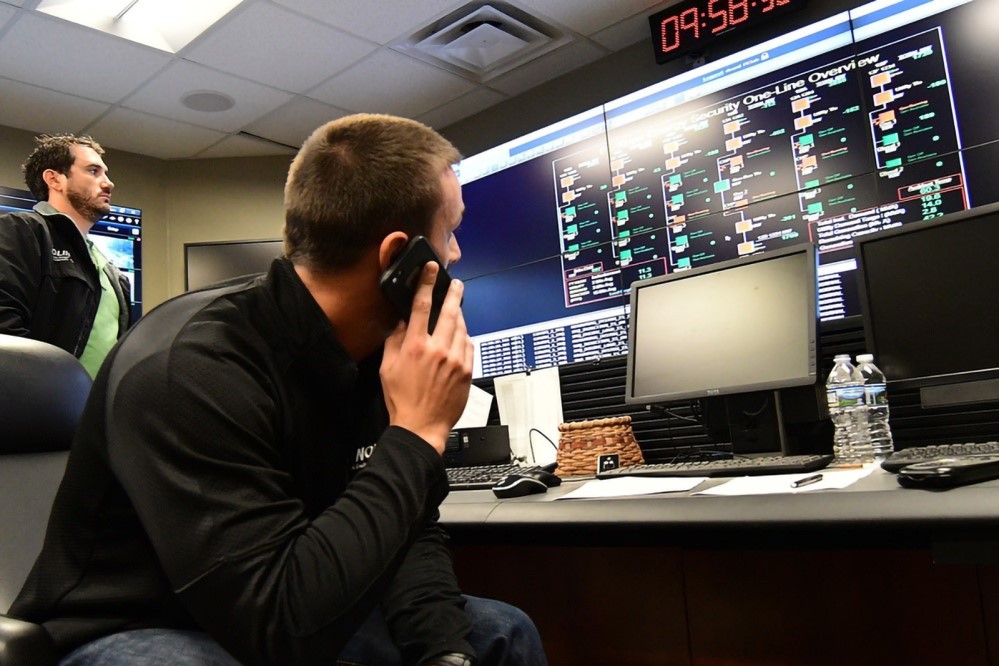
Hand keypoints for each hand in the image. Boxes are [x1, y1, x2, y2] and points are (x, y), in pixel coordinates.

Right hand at [381, 262, 472, 453]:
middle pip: (450, 312)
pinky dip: (464, 337)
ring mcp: (455, 360)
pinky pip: (469, 345)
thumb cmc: (402, 400)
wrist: (421, 426)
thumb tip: (402, 322)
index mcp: (416, 346)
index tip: (431, 270)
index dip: (427, 284)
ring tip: (457, 309)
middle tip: (456, 284)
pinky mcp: (467, 371)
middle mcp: (438, 349)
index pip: (422, 306)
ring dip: (460, 315)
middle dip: (454, 294)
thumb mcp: (387, 367)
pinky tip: (460, 336)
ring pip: (461, 328)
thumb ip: (395, 341)